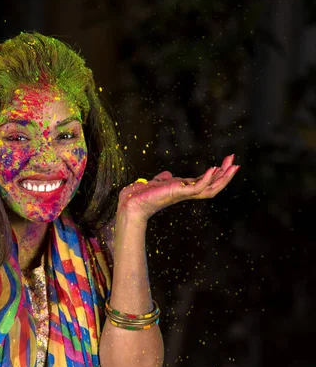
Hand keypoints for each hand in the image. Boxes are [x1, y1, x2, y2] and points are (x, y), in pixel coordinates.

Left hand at [118, 154, 239, 222]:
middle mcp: (185, 193)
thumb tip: (167, 174)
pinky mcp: (178, 192)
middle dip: (225, 175)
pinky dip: (207, 179)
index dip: (216, 175)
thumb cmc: (140, 196)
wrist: (131, 204)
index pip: (205, 182)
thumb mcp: (155, 183)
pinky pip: (197, 188)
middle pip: (213, 186)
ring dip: (222, 177)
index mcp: (182, 190)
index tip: (226, 164)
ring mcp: (183, 193)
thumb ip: (163, 179)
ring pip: (210, 188)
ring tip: (232, 165)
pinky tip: (214, 169)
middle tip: (236, 162)